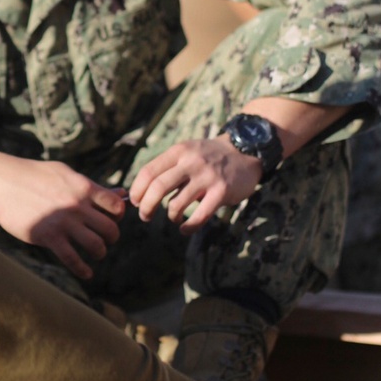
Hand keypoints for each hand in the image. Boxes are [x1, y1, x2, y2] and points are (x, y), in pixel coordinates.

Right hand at [0, 144, 125, 280]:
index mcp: (83, 187)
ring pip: (96, 245)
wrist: (1, 183)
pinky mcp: (48, 237)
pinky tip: (86, 273)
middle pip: (110, 229)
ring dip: (100, 252)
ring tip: (97, 253)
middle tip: (106, 239)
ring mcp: (63, 222)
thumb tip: (120, 194)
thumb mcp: (63, 173)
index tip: (111, 219)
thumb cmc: (33, 175)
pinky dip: (83, 269)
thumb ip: (90, 185)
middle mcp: (76, 205)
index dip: (118, 216)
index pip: (116, 206)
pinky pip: (72, 259)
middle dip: (112, 237)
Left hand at [129, 135, 261, 234]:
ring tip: (173, 218)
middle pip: (157, 187)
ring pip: (176, 203)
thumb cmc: (210, 157)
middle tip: (145, 216)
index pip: (148, 171)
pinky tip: (185, 229)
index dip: (137, 190)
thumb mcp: (187, 152)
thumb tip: (143, 193)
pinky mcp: (222, 191)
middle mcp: (190, 162)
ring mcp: (207, 176)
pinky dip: (188, 226)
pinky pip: (200, 215)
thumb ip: (168, 168)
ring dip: (170, 216)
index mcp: (178, 151)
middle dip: (146, 206)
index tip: (135, 202)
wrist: (246, 151)